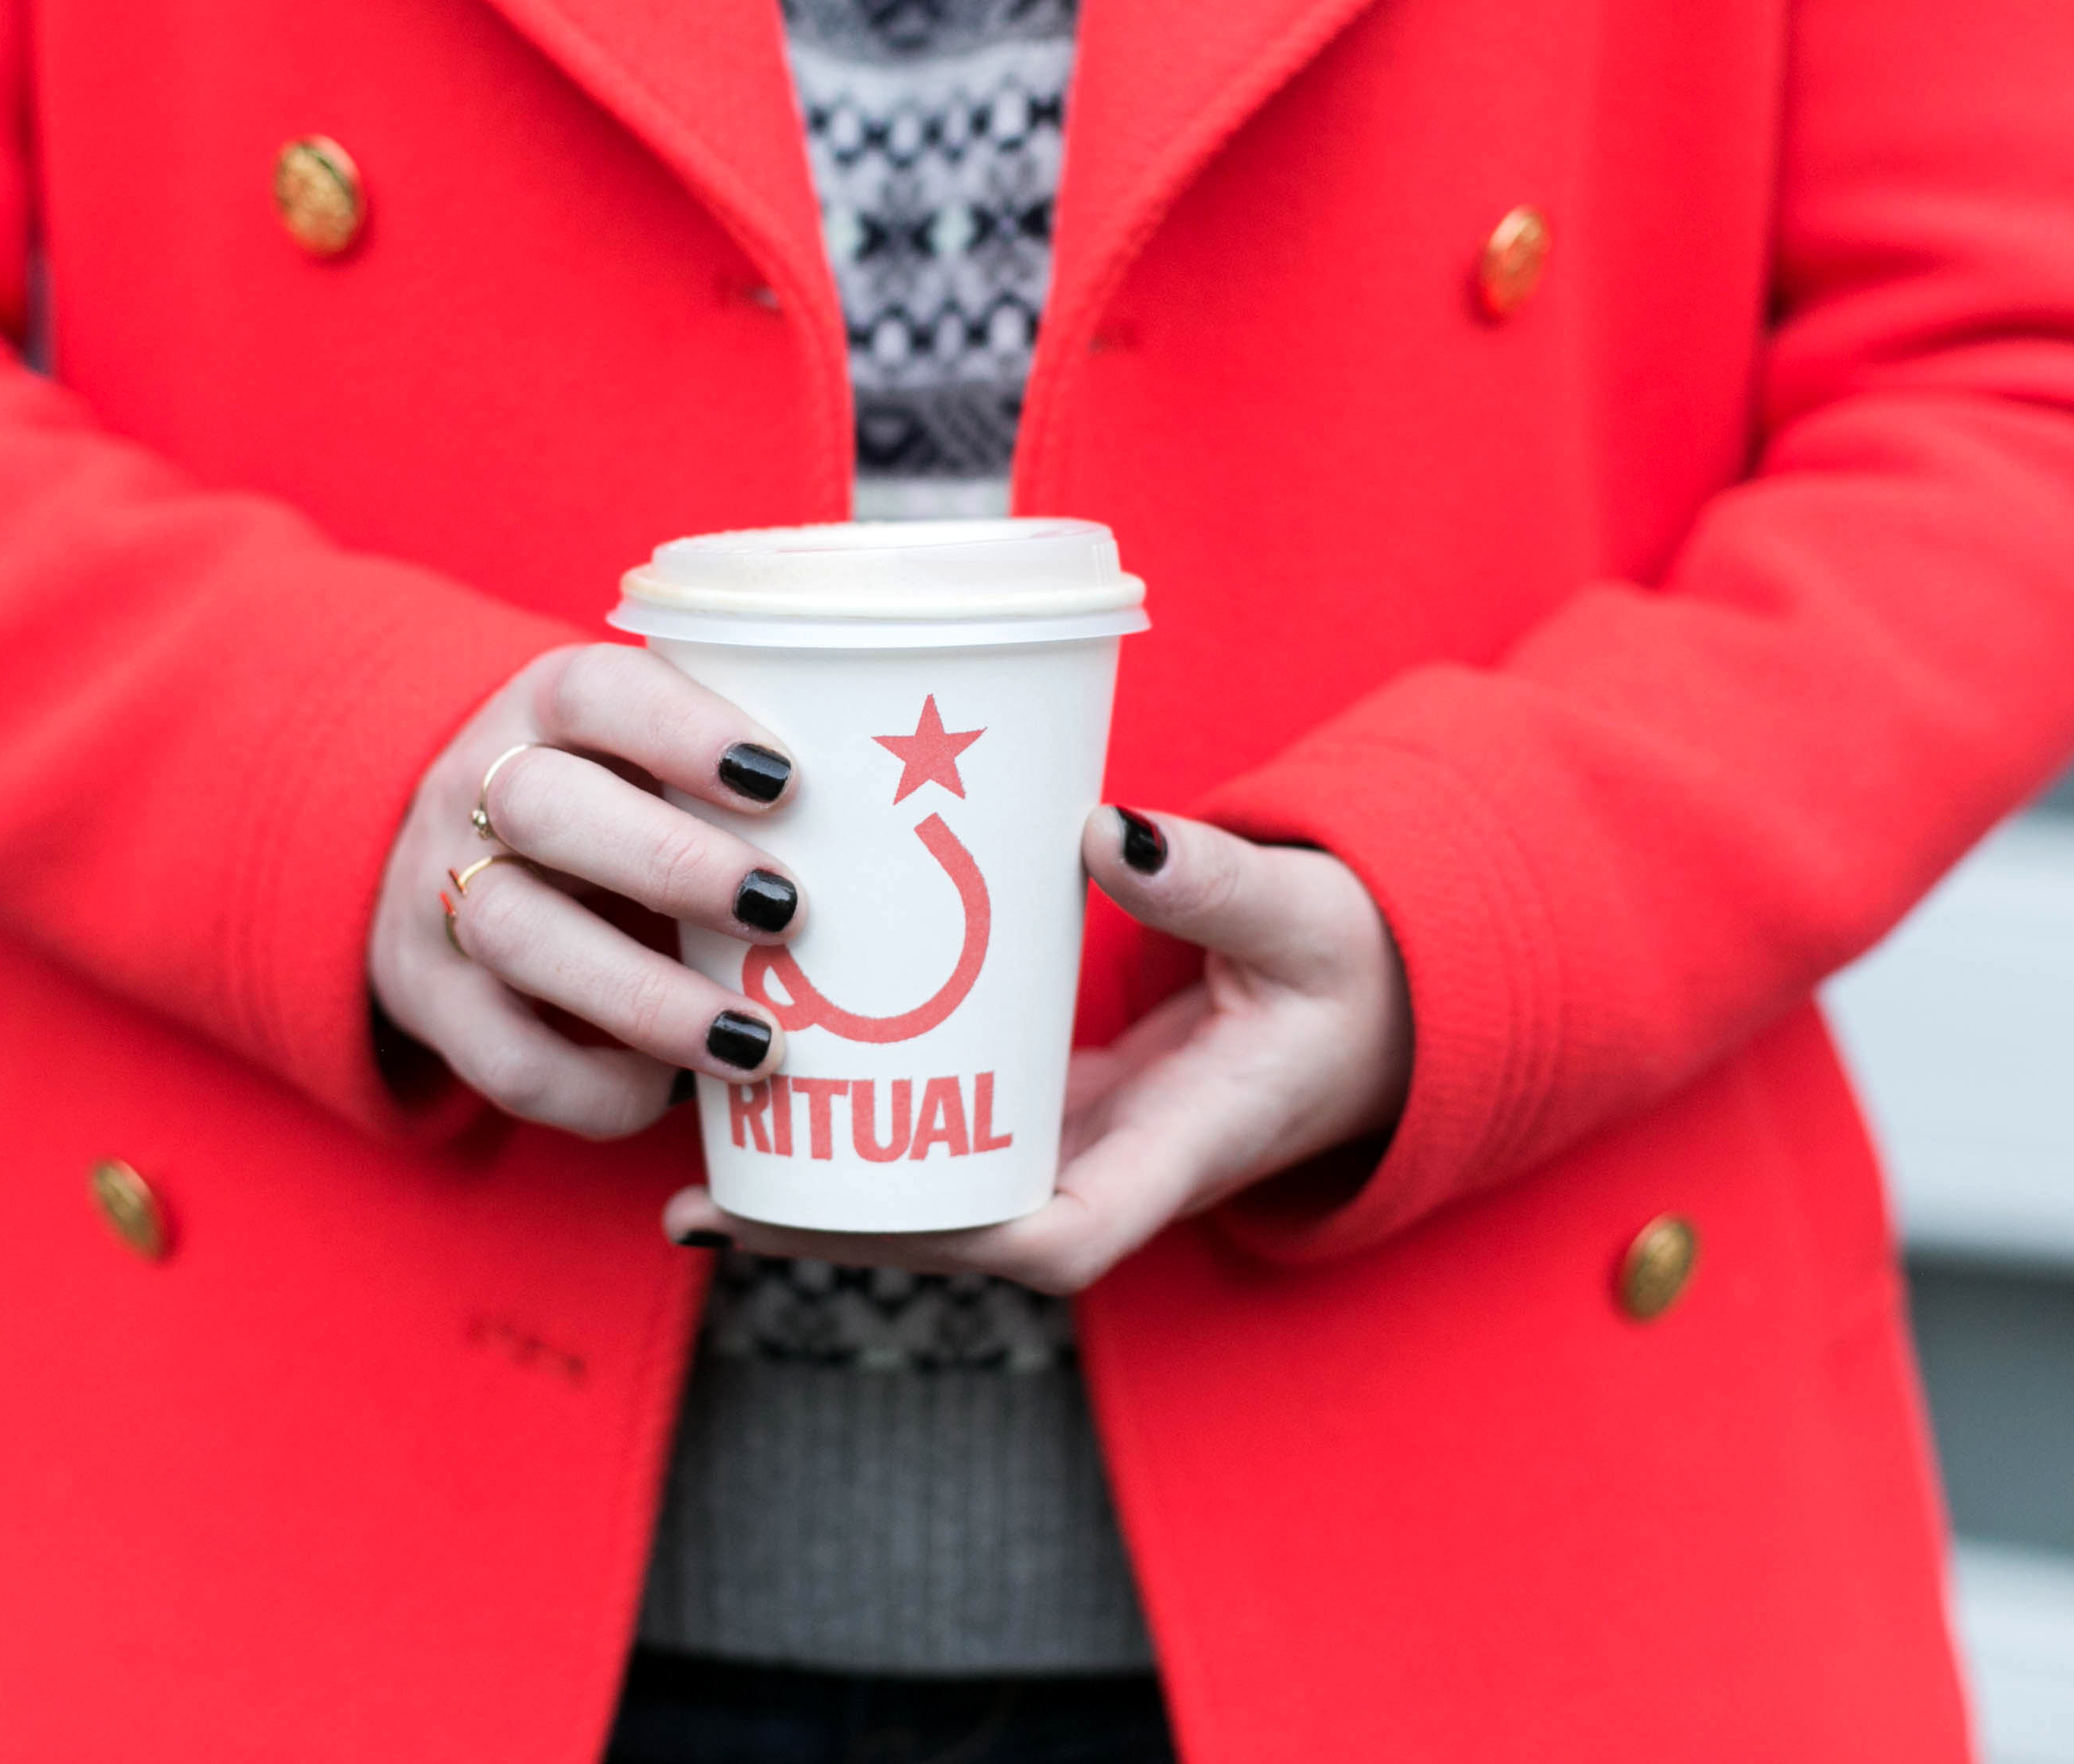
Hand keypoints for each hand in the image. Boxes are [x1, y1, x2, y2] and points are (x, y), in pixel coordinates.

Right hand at [371, 644, 808, 1138]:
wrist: (442, 865)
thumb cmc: (609, 806)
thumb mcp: (645, 757)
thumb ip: (737, 774)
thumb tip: (923, 818)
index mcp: (545, 708)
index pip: (594, 690)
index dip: (682, 729)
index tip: (784, 780)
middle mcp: (475, 789)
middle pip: (544, 808)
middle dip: (670, 863)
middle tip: (786, 912)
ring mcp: (438, 896)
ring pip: (515, 933)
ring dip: (644, 997)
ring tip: (757, 1040)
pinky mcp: (430, 1001)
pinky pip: (504, 1057)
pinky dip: (595, 1086)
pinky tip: (671, 1089)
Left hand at [661, 808, 1412, 1292]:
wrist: (1380, 1001)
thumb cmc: (1356, 963)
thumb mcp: (1302, 914)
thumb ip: (1213, 879)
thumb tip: (1103, 829)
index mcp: (1182, 1151)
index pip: (1059, 1245)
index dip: (954, 1244)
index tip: (856, 1205)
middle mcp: (1113, 1172)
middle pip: (957, 1239)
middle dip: (835, 1230)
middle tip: (706, 1193)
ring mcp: (1079, 1148)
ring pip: (939, 1194)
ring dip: (825, 1189)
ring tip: (692, 1156)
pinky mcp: (1057, 1107)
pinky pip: (951, 1135)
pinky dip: (865, 1127)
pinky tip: (765, 1099)